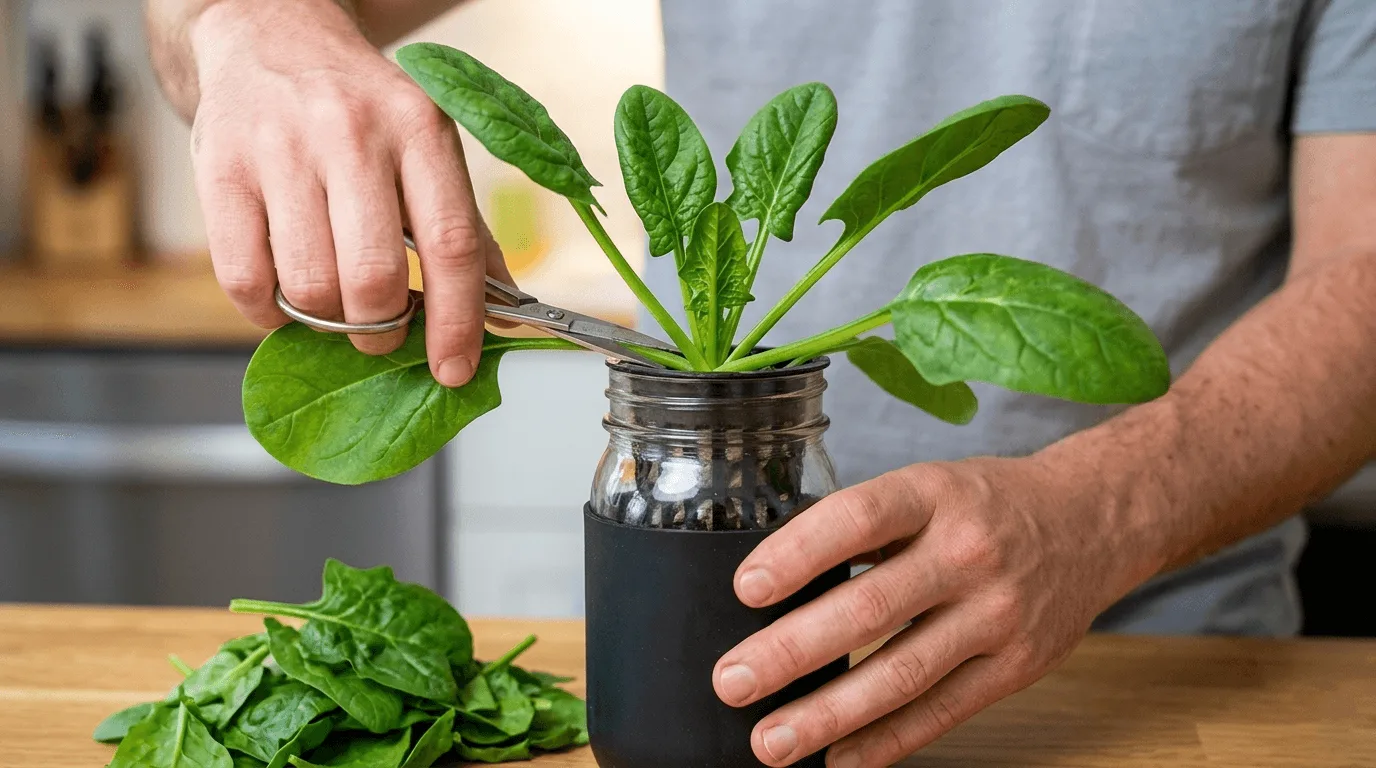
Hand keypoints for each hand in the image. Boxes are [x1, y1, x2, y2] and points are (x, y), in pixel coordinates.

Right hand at [186, 0, 511, 384]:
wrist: (268, 36)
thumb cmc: (359, 110)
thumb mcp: (426, 148)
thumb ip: (464, 230)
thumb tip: (503, 316)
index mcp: (418, 130)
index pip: (450, 245)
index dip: (456, 321)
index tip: (454, 369)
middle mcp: (351, 135)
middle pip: (373, 279)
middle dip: (381, 330)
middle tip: (381, 331)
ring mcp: (280, 151)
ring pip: (310, 288)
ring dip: (325, 323)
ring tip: (333, 303)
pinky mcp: (220, 170)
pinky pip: (245, 281)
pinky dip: (268, 312)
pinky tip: (284, 295)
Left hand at [714, 457, 1155, 766]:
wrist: (1092, 521)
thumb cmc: (985, 505)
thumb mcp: (927, 487)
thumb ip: (863, 529)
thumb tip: (773, 580)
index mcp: (934, 495)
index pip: (859, 519)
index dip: (799, 553)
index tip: (746, 588)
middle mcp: (968, 553)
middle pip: (872, 607)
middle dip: (792, 651)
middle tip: (733, 681)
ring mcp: (998, 614)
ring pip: (903, 673)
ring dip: (829, 715)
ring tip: (772, 741)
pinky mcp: (1017, 666)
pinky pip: (943, 711)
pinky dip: (887, 742)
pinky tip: (839, 760)